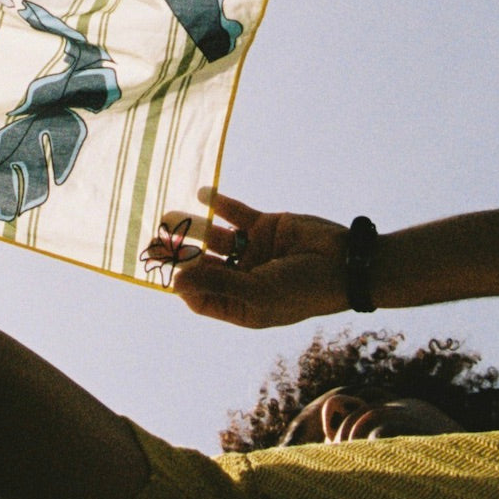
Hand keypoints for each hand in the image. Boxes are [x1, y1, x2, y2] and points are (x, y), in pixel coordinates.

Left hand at [170, 192, 348, 328]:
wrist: (347, 262)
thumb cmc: (303, 288)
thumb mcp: (258, 292)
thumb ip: (216, 284)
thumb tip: (175, 282)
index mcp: (242, 304)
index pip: (201, 296)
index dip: (182, 285)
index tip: (166, 271)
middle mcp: (243, 278)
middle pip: (201, 265)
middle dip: (177, 254)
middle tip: (151, 241)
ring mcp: (253, 251)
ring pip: (213, 237)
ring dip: (191, 226)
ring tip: (167, 216)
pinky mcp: (265, 226)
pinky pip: (236, 214)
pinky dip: (219, 204)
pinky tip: (203, 194)